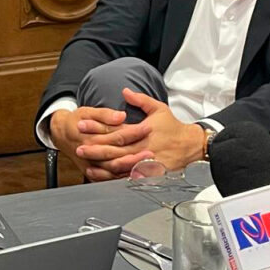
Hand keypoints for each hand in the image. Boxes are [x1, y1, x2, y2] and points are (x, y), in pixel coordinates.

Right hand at [50, 106, 152, 181]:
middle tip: (152, 152)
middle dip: (136, 154)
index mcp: (91, 137)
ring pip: (114, 170)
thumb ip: (105, 114)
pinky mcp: (92, 172)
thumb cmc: (76, 121)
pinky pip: (108, 179)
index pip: (117, 136)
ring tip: (147, 166)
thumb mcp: (86, 112)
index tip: (148, 128)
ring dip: (131, 168)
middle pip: (118, 155)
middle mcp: (91, 153)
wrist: (61, 134)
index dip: (134, 132)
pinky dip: (121, 178)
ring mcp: (91, 164)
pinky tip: (134, 176)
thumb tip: (121, 116)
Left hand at [78, 89, 205, 175]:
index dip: (97, 128)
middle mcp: (142, 148)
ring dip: (102, 166)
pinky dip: (114, 178)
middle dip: (95, 149)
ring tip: (86, 164)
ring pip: (120, 166)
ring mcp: (145, 162)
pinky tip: (103, 177)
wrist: (191, 146)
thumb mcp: (158, 109)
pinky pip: (128, 178)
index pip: (115, 130)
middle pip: (115, 150)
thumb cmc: (172, 127)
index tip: (82, 124)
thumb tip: (124, 90)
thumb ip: (140, 100)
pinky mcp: (148, 173)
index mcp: (142, 131)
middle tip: (79, 147)